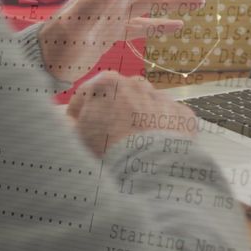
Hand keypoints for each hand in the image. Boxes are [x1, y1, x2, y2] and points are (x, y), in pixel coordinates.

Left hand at [38, 0, 210, 81]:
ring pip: (151, 3)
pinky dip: (160, 24)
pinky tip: (178, 26)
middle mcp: (113, 0)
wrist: (41, 65)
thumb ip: (94, 0)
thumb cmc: (56, 46)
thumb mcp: (76, 24)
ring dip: (175, 1)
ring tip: (202, 0)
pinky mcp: (111, 34)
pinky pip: (142, 25)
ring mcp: (113, 17)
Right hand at [66, 72, 197, 156]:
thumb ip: (71, 123)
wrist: (151, 167)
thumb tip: (69, 122)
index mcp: (107, 83)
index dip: (77, 114)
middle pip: (117, 97)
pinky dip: (160, 130)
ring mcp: (161, 97)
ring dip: (137, 119)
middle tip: (106, 138)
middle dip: (111, 113)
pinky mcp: (181, 114)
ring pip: (144, 106)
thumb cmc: (108, 150)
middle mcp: (137, 84)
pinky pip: (166, 119)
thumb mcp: (77, 136)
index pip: (85, 95)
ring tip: (132, 144)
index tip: (76, 128)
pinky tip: (153, 148)